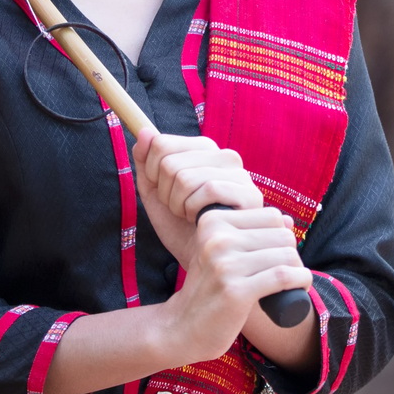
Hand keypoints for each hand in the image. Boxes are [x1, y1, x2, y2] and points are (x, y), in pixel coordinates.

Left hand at [131, 125, 262, 265]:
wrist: (201, 261)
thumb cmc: (180, 227)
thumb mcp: (155, 193)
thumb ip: (145, 161)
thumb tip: (144, 132)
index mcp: (203, 150)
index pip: (161, 144)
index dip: (151, 173)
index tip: (164, 191)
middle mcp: (224, 155)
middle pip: (170, 163)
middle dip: (165, 194)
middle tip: (179, 209)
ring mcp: (240, 174)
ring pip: (186, 177)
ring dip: (178, 205)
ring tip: (189, 216)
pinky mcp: (249, 194)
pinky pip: (209, 189)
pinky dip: (195, 209)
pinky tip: (201, 220)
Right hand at [161, 205, 309, 364]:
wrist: (184, 326)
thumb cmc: (209, 287)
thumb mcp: (221, 251)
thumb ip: (250, 232)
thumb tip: (290, 221)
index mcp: (213, 221)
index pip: (272, 216)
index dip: (281, 235)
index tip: (275, 254)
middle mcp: (217, 239)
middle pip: (283, 235)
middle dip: (291, 254)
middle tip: (283, 273)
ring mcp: (225, 265)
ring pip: (287, 255)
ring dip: (298, 270)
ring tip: (290, 283)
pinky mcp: (236, 291)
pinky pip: (283, 276)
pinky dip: (301, 281)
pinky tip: (299, 287)